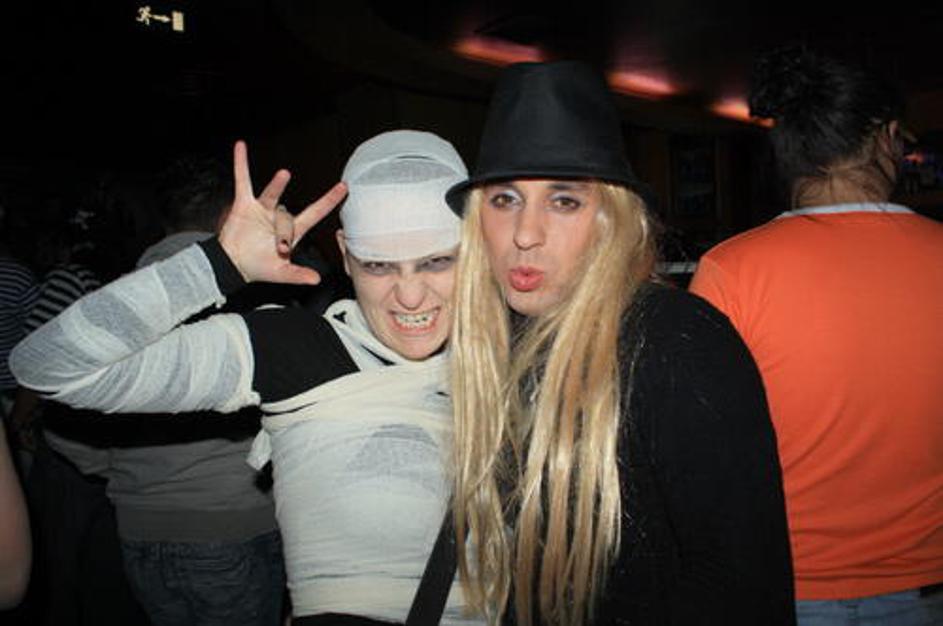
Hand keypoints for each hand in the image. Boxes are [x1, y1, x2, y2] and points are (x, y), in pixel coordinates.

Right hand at [218, 141, 346, 284]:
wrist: (233, 265)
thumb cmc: (258, 267)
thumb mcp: (281, 274)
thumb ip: (298, 275)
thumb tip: (316, 280)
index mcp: (293, 232)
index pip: (315, 212)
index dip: (329, 201)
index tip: (344, 187)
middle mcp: (279, 217)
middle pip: (287, 216)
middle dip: (283, 233)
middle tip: (280, 249)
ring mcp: (262, 209)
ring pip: (272, 195)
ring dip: (277, 187)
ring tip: (284, 175)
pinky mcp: (244, 205)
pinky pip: (242, 181)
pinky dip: (240, 164)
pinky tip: (240, 146)